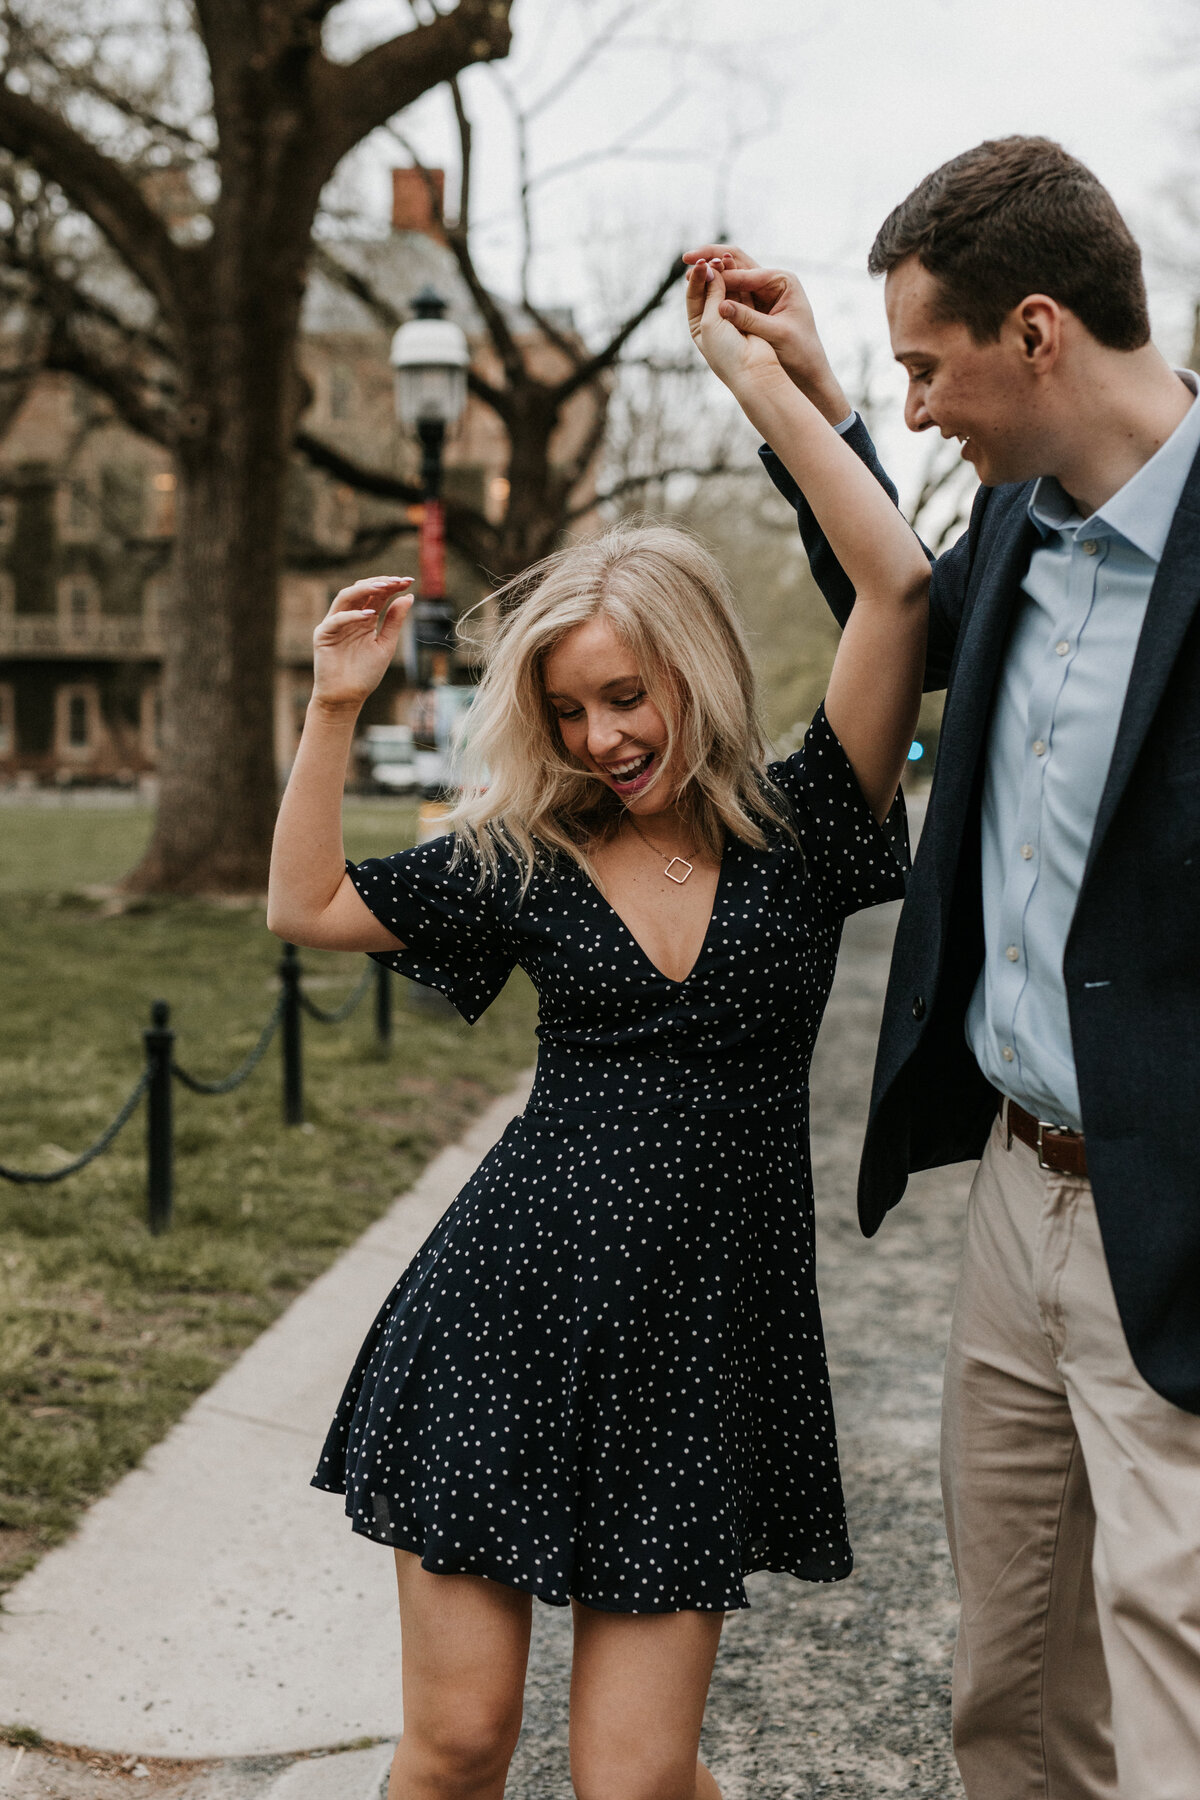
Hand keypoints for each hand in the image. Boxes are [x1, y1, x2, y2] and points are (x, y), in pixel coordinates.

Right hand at [311, 576, 412, 709]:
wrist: (347, 698)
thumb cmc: (365, 674)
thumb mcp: (385, 645)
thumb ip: (394, 621)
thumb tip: (409, 597)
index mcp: (364, 618)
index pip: (377, 595)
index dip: (392, 586)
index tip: (409, 580)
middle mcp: (348, 617)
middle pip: (361, 590)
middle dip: (380, 583)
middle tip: (398, 580)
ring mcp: (334, 624)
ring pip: (346, 597)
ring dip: (365, 589)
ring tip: (384, 588)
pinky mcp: (323, 635)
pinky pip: (336, 620)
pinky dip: (351, 615)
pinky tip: (369, 614)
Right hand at [684, 244, 850, 424]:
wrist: (810, 371)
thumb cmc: (801, 352)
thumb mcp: (776, 333)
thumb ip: (749, 319)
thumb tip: (721, 306)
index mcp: (782, 280)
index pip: (746, 270)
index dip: (721, 271)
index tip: (700, 273)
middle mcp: (773, 281)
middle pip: (737, 262)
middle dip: (712, 259)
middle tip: (687, 258)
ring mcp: (764, 292)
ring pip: (733, 276)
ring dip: (711, 274)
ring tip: (688, 273)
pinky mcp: (757, 306)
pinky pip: (733, 293)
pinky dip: (717, 290)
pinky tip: (700, 290)